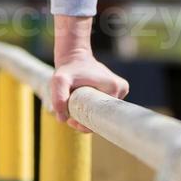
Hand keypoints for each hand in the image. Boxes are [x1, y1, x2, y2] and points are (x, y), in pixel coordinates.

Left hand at [50, 14, 128, 132]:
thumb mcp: (59, 81)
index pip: (102, 116)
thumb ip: (58, 98)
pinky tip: (83, 103)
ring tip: (76, 105)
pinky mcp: (117, 90)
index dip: (86, 124)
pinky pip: (104, 106)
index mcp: (114, 87)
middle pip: (104, 116)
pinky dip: (93, 108)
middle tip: (70, 115)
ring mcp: (121, 90)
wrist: (74, 56)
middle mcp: (121, 89)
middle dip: (87, 120)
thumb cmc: (68, 69)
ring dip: (89, 114)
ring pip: (104, 112)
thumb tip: (63, 119)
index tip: (71, 121)